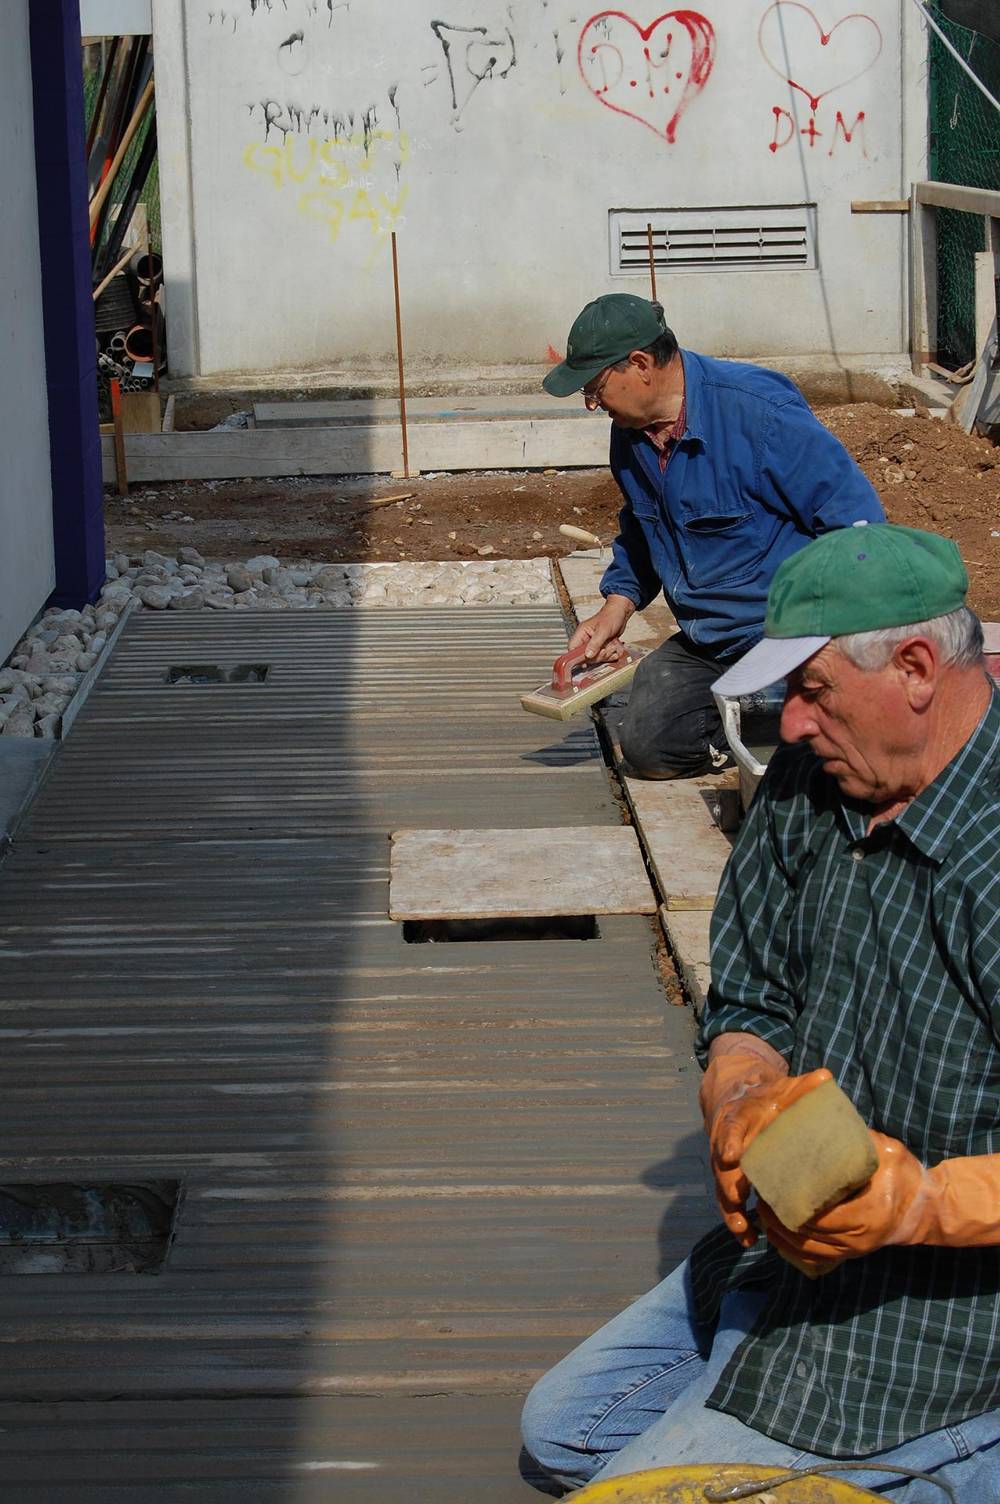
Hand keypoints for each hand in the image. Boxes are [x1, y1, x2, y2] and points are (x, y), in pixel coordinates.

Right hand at [566, 595, 634, 663]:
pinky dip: (611, 654)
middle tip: (605, 649)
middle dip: (597, 655)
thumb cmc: (611, 616)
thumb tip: (588, 655)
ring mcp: (594, 644)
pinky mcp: (602, 647)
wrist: (621, 614)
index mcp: (581, 633)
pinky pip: (604, 657)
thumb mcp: (603, 630)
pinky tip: (615, 647)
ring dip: (606, 654)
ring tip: (612, 645)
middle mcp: (586, 639)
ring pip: (596, 658)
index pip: (572, 648)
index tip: (584, 663)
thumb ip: (595, 643)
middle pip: (585, 656)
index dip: (576, 657)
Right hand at [700, 1037, 830, 1246]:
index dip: (729, 1141)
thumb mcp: (785, 1086)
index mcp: (739, 1118)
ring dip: (732, 1211)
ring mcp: (726, 1163)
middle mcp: (727, 1143)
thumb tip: (826, 1078)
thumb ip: (805, 1085)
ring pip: (723, 1189)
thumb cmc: (768, 1094)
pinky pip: (730, 1201)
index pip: (730, 1128)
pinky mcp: (731, 1178)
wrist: (738, 1093)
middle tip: (738, 1203)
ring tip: (746, 1232)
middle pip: (722, 1168)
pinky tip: (749, 1240)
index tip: (730, 1156)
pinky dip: (738, 1219)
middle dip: (728, 1187)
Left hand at [759, 1139, 999, 1275]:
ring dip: (780, 1233)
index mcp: (866, 1212)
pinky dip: (791, 1248)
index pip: (817, 1214)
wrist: (925, 1208)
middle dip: (778, 1216)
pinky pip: (814, 1259)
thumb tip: (817, 1117)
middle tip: (760, 1195)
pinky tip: (777, 1233)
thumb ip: (854, 1139)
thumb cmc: (903, 1173)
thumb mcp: (885, 1150)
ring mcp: (853, 1251)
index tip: (770, 1185)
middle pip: (806, 1234)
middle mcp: (858, 1238)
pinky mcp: (849, 1255)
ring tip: (763, 1211)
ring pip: (806, 1249)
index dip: (788, 1202)